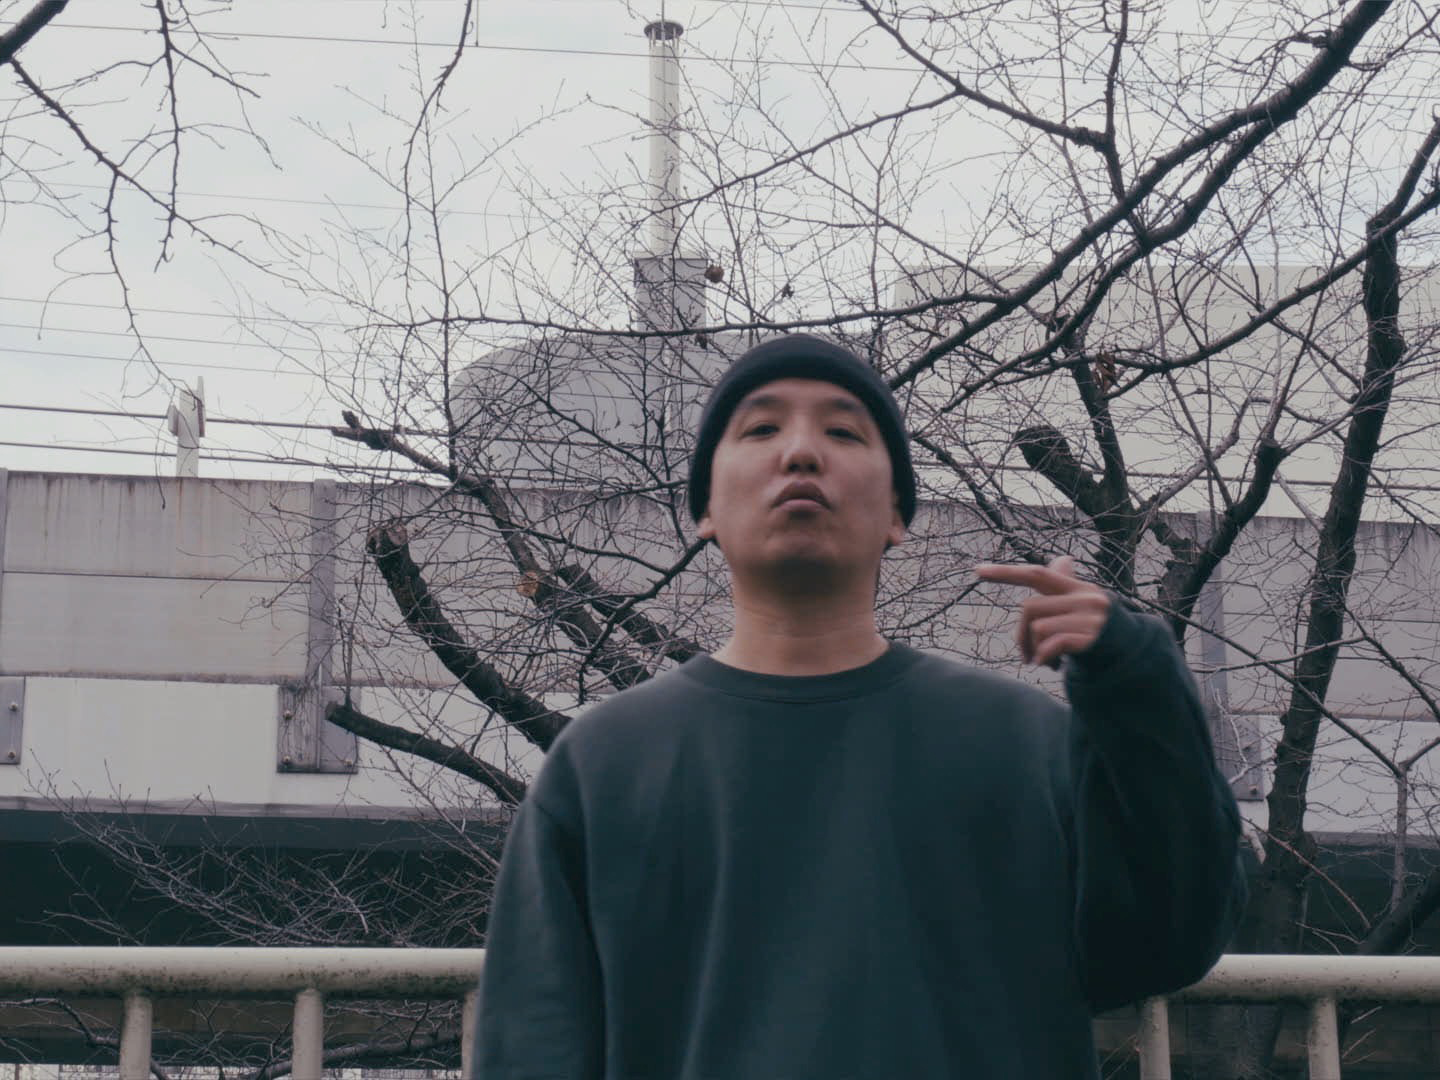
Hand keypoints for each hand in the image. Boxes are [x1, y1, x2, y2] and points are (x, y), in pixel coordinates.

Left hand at [974, 555, 1109, 668]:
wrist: (1131, 654)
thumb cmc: (1097, 630)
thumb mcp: (1082, 606)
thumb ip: (1066, 587)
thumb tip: (1061, 559)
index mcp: (1077, 587)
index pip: (1037, 574)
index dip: (1006, 572)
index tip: (977, 570)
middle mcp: (1085, 598)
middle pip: (1029, 608)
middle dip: (1021, 635)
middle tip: (1025, 653)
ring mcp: (1089, 618)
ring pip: (1037, 628)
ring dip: (1033, 650)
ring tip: (1044, 660)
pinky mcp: (1090, 638)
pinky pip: (1050, 644)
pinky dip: (1043, 657)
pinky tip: (1050, 664)